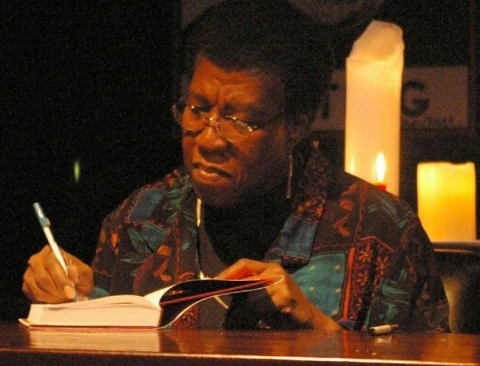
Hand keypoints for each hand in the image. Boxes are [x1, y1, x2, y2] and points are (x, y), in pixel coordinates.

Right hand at [22, 245, 93, 302]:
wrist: (73, 288)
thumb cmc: (79, 277)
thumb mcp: (85, 274)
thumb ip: (80, 272)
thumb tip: (71, 270)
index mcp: (52, 252)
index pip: (52, 264)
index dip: (61, 279)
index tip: (71, 291)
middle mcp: (37, 260)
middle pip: (42, 277)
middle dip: (57, 290)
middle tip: (69, 298)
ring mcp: (29, 273)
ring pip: (37, 288)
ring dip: (53, 297)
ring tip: (65, 299)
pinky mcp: (27, 286)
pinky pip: (33, 296)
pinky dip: (47, 301)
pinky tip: (57, 300)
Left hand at [216, 258, 340, 329]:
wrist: (310, 320)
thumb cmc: (284, 309)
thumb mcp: (266, 296)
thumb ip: (250, 290)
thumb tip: (226, 291)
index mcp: (270, 268)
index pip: (244, 263)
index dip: (228, 272)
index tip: (215, 282)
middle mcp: (276, 271)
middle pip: (247, 281)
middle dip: (239, 297)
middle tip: (233, 311)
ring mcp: (282, 282)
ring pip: (253, 296)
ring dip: (251, 311)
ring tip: (259, 316)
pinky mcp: (286, 296)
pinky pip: (263, 306)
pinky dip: (261, 315)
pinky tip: (269, 318)